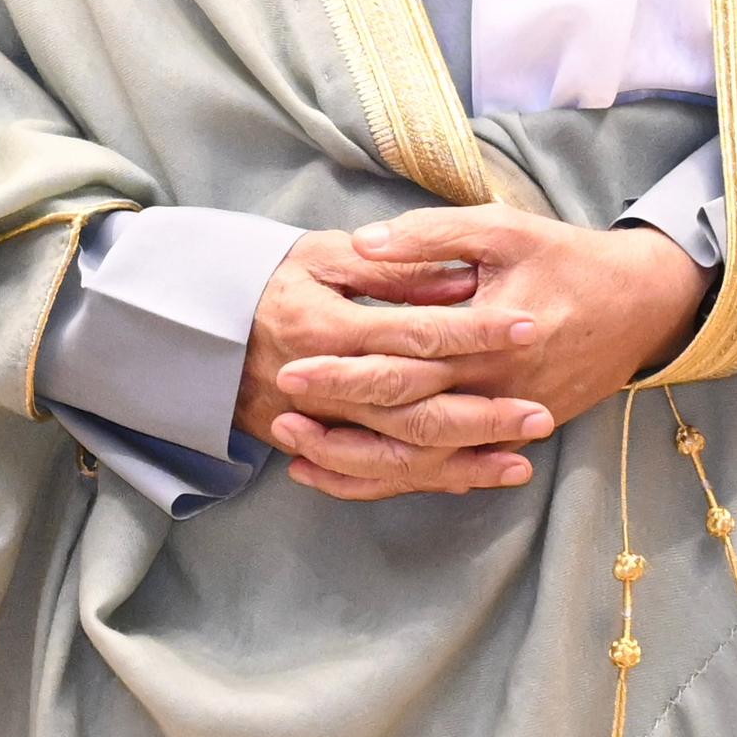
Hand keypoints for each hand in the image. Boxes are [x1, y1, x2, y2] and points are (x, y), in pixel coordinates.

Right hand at [231, 223, 552, 501]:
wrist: (194, 333)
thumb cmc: (264, 282)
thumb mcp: (319, 256)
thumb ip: (387, 268)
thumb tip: (457, 282)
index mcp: (327, 327)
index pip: (415, 333)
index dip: (475, 331)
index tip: (528, 325)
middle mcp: (325, 387)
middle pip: (416, 409)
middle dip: (483, 415)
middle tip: (542, 414)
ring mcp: (320, 424)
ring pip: (401, 454)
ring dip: (464, 461)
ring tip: (521, 462)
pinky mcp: (317, 445)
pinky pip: (375, 475)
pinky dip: (424, 480)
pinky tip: (470, 479)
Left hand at [266, 211, 710, 497]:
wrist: (643, 304)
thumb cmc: (567, 258)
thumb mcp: (502, 228)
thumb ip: (429, 237)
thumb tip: (361, 244)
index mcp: (490, 337)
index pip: (406, 360)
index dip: (348, 365)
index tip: (292, 360)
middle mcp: (497, 390)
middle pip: (406, 419)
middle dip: (339, 421)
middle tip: (279, 412)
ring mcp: (506, 422)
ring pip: (422, 462)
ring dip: (357, 463)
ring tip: (296, 455)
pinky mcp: (511, 437)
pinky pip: (445, 471)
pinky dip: (394, 480)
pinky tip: (343, 475)